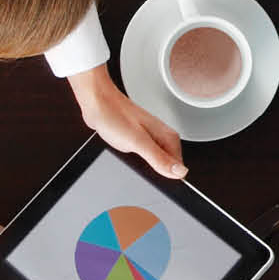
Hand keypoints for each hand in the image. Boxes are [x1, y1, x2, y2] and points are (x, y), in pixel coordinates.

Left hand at [71, 65, 184, 180]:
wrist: (97, 103)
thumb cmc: (114, 116)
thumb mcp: (138, 143)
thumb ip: (160, 159)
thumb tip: (180, 172)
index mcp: (169, 138)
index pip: (179, 168)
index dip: (167, 176)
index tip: (152, 172)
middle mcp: (163, 137)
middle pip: (167, 167)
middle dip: (153, 171)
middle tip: (137, 161)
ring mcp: (151, 138)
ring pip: (155, 162)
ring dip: (143, 165)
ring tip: (130, 155)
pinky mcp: (140, 139)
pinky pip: (144, 156)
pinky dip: (135, 159)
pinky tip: (126, 154)